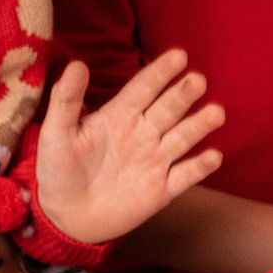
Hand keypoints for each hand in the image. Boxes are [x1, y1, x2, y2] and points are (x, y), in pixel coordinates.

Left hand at [35, 49, 226, 245]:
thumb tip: (76, 64)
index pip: (144, 88)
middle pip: (168, 109)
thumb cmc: (58, 171)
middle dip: (183, 94)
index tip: (179, 55)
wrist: (66, 216)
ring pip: (183, 138)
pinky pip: (185, 176)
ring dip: (199, 126)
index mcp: (120, 116)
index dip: (160, 72)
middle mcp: (143, 134)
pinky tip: (213, 156)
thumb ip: (66, 101)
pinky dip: (200, 167)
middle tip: (197, 81)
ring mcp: (155, 161)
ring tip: (216, 113)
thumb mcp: (56, 134)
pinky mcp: (162, 189)